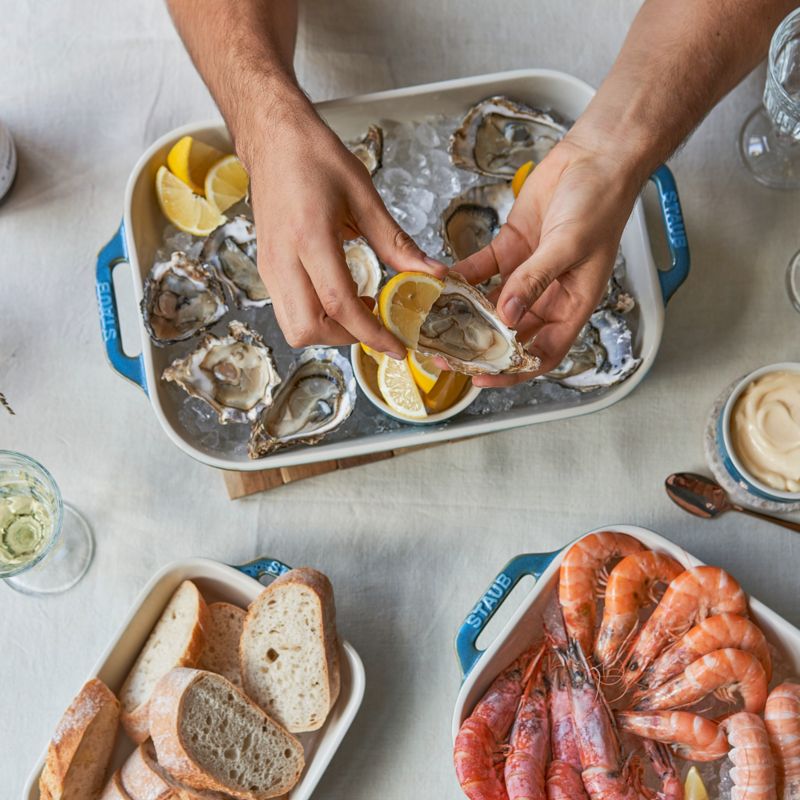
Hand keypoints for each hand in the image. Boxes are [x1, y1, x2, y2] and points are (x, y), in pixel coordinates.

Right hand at [238, 94, 444, 357]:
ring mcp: (269, 267)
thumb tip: (431, 273)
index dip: (370, 333)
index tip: (396, 346)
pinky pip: (288, 311)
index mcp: (309, 237)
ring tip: (359, 310)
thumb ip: (396, 242)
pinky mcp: (266, 269)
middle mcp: (282, 259)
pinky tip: (339, 296)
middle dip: (345, 338)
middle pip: (307, 329)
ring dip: (329, 330)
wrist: (271, 139)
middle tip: (375, 325)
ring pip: (293, 327)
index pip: (338, 304)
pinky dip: (316, 316)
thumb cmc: (314, 157)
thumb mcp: (363, 196)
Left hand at [454, 136, 642, 386]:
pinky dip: (462, 278)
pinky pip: (481, 271)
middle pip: (511, 334)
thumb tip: (508, 316)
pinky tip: (442, 282)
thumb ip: (535, 281)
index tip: (482, 376)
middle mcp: (548, 295)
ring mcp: (527, 273)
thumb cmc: (601, 202)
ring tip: (437, 322)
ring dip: (466, 314)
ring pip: (491, 305)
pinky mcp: (510, 248)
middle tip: (447, 351)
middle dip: (480, 346)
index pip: (542, 354)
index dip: (514, 372)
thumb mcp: (569, 246)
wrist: (596, 157)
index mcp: (572, 305)